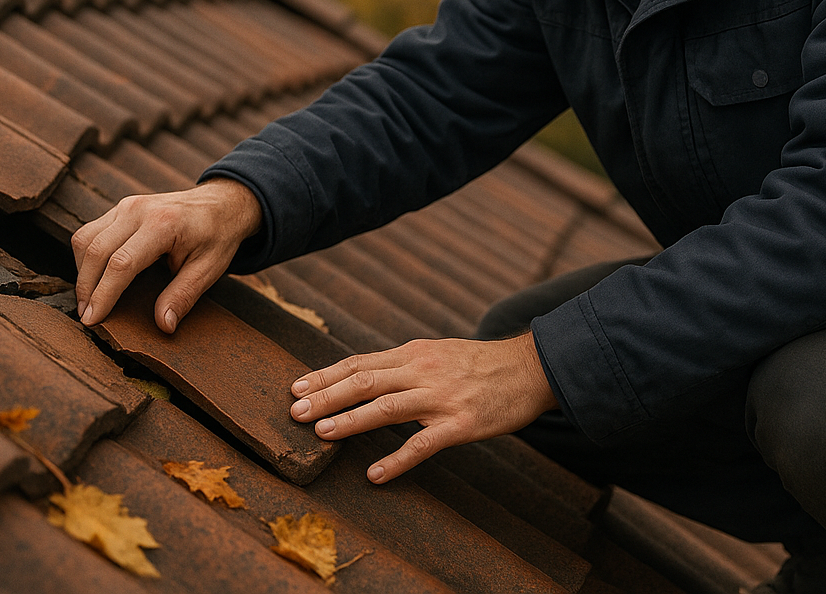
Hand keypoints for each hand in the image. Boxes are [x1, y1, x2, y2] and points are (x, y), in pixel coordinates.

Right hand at [71, 178, 261, 331]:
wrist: (222, 203)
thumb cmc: (217, 236)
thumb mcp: (209, 269)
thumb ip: (183, 296)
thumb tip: (163, 326)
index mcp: (163, 224)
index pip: (121, 263)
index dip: (103, 295)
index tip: (93, 320)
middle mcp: (139, 210)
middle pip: (96, 251)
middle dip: (86, 288)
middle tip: (87, 318)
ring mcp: (127, 206)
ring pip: (85, 239)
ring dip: (82, 272)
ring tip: (89, 301)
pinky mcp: (121, 208)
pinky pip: (91, 231)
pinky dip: (87, 256)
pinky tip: (95, 278)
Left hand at [289, 333, 558, 482]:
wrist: (529, 368)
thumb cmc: (480, 364)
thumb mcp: (437, 353)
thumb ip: (403, 365)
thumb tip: (363, 377)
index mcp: (414, 353)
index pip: (360, 363)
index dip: (326, 375)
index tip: (297, 387)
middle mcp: (422, 371)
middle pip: (365, 381)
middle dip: (327, 396)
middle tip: (295, 411)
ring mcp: (441, 397)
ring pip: (387, 407)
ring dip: (351, 420)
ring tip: (322, 434)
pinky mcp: (461, 424)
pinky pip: (423, 443)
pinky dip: (397, 459)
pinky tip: (376, 474)